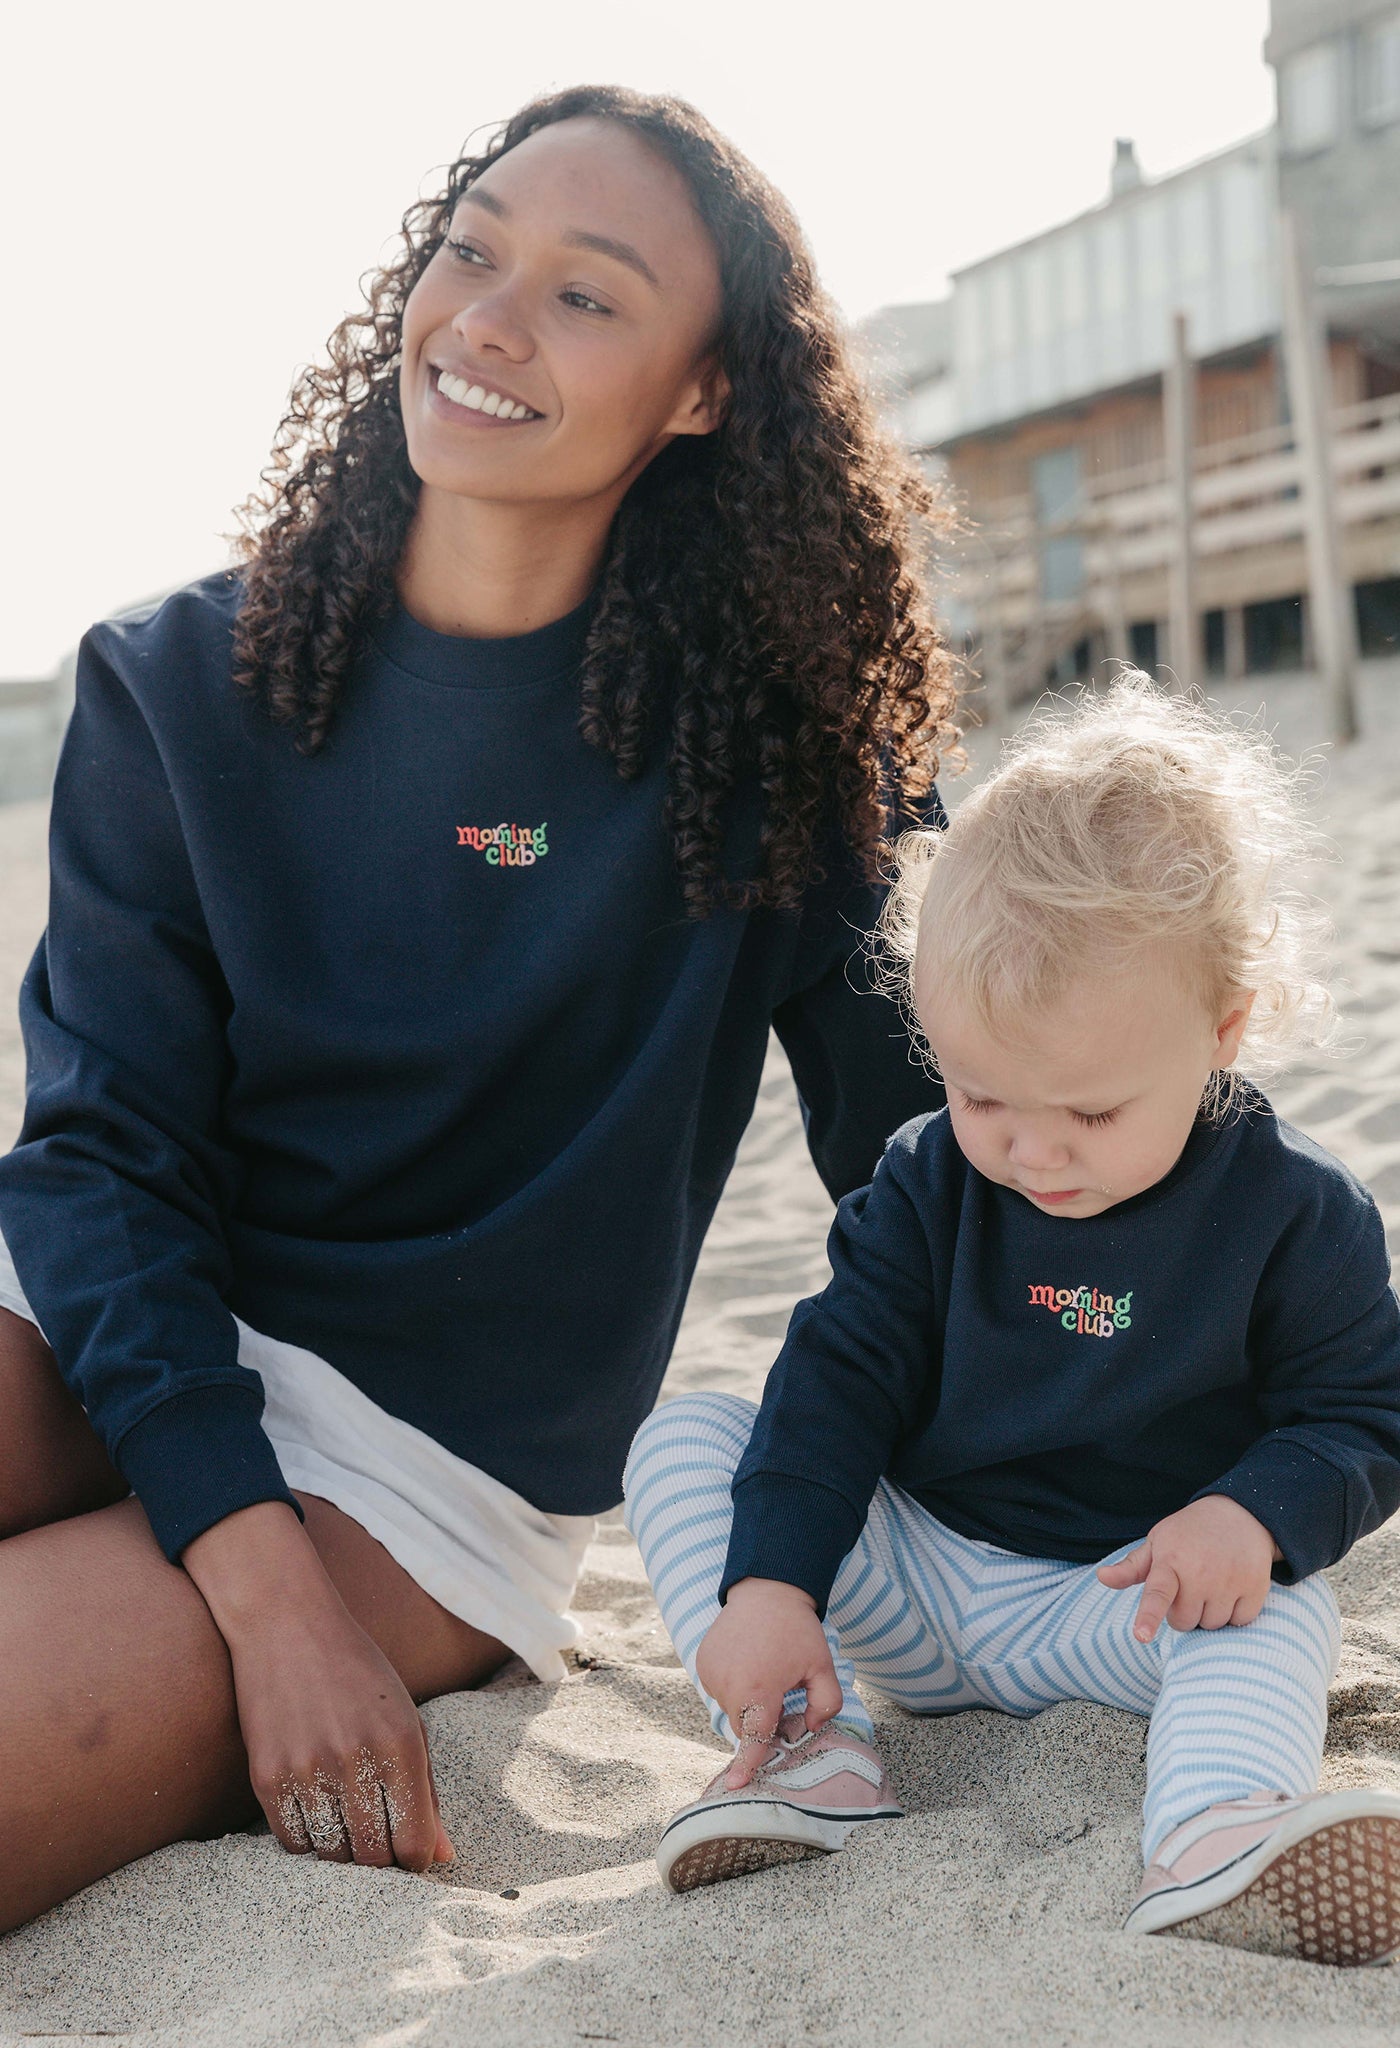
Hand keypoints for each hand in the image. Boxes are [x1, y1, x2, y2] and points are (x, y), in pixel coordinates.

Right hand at [184, 1503, 454, 1870]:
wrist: (286, 1624)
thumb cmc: (358, 1672)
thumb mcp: (406, 1718)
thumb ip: (426, 1790)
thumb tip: (444, 1856)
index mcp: (401, 1743)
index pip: (414, 1842)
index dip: (417, 1860)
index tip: (412, 1856)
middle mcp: (355, 1759)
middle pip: (373, 1857)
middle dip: (382, 1860)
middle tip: (380, 1845)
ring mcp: (307, 1770)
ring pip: (332, 1854)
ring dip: (344, 1852)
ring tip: (349, 1827)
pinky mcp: (267, 1777)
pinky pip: (293, 1841)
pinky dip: (309, 1840)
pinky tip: (318, 1816)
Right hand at [694, 1577, 843, 1787]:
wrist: (766, 1590)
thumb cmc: (797, 1630)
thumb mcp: (824, 1666)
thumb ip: (826, 1705)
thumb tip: (810, 1727)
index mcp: (758, 1689)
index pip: (754, 1738)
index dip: (747, 1765)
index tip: (736, 1786)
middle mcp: (728, 1685)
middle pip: (744, 1727)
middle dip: (761, 1722)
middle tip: (781, 1694)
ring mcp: (711, 1673)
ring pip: (731, 1710)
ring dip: (747, 1703)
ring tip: (764, 1671)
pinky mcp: (703, 1663)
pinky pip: (719, 1690)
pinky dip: (733, 1687)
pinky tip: (748, 1663)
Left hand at [1097, 1495, 1282, 1641]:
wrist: (1240, 1514)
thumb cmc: (1190, 1534)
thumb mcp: (1158, 1542)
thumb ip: (1131, 1567)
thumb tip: (1101, 1578)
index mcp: (1170, 1560)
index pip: (1157, 1594)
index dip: (1149, 1616)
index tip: (1142, 1636)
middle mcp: (1200, 1572)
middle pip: (1185, 1622)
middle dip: (1184, 1612)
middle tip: (1190, 1587)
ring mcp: (1230, 1581)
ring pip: (1212, 1625)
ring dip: (1209, 1614)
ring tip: (1212, 1585)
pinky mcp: (1255, 1587)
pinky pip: (1240, 1622)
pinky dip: (1235, 1613)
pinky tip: (1232, 1589)